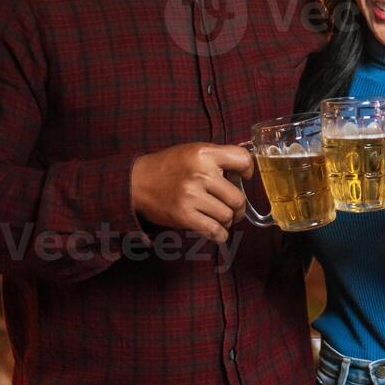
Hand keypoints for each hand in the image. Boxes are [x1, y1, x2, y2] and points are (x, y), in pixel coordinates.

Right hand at [130, 143, 251, 243]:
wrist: (136, 183)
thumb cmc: (168, 166)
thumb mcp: (193, 151)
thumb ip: (218, 157)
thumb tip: (245, 170)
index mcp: (204, 153)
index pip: (242, 160)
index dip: (248, 170)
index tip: (244, 178)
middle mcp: (200, 173)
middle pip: (238, 198)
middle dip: (239, 206)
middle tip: (233, 207)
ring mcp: (192, 196)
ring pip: (228, 216)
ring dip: (228, 220)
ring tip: (220, 217)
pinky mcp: (184, 216)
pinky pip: (214, 230)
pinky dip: (219, 234)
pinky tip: (217, 230)